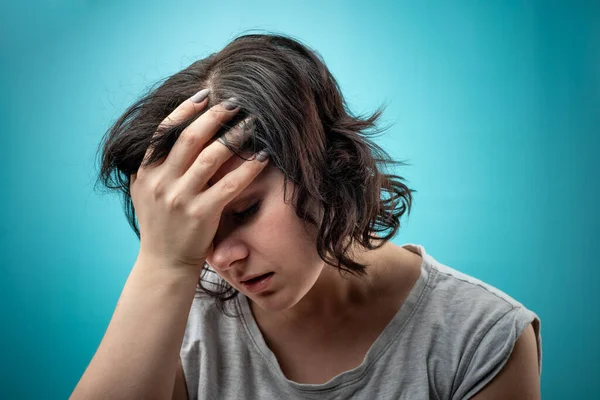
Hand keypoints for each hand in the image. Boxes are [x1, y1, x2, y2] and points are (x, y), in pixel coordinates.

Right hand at [129, 91, 268, 268]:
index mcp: (146, 172)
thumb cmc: (160, 225)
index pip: (163, 132)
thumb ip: (151, 164)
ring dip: (234, 136)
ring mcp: (180, 198)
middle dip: (213, 116)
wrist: (164, 264)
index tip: (204, 95)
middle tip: (234, 102)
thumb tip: (165, 131)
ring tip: (252, 122)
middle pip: (189, 139)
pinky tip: (263, 157)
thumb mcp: (144, 192)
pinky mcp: (202, 214)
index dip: (184, 110)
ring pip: (211, 157)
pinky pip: (230, 184)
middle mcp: (161, 182)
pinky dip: (248, 168)